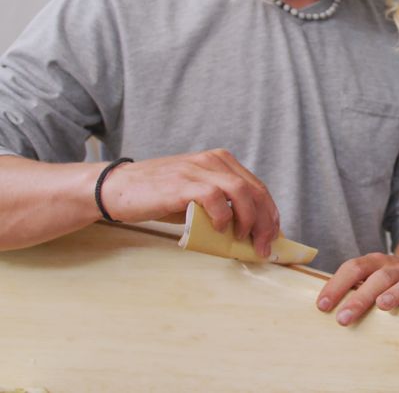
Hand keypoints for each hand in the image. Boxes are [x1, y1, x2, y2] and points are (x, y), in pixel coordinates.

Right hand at [98, 149, 279, 256]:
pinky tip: (219, 228)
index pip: (258, 187)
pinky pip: (215, 197)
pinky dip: (223, 215)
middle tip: (264, 245)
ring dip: (250, 220)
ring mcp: (198, 169)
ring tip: (244, 240)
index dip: (270, 213)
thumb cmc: (159, 196)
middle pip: (255, 190)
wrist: (117, 188)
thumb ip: (222, 205)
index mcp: (221, 161)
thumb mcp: (197, 197)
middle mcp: (214, 160)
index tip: (273, 235)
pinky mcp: (183, 181)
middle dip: (266, 221)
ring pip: (241, 191)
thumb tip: (248, 232)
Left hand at [316, 252, 398, 325]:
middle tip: (342, 319)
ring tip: (382, 305)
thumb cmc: (388, 279)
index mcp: (373, 262)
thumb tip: (322, 309)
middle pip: (376, 278)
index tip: (322, 306)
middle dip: (358, 298)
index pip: (352, 269)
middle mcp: (392, 267)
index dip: (336, 285)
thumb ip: (352, 287)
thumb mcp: (371, 275)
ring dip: (393, 293)